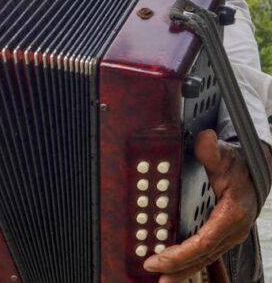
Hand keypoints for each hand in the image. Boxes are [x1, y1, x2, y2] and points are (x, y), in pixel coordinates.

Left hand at [142, 129, 265, 281]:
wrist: (255, 172)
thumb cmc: (239, 166)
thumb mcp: (226, 156)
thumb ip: (212, 151)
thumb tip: (206, 140)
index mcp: (233, 214)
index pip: (204, 241)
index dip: (181, 253)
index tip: (160, 258)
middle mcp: (232, 230)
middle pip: (202, 255)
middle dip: (178, 267)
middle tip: (153, 273)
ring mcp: (228, 236)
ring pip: (204, 258)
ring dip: (182, 270)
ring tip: (162, 281)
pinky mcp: (221, 236)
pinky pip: (204, 254)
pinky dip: (188, 263)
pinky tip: (172, 270)